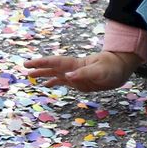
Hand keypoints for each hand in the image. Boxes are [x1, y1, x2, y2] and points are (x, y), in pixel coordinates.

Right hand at [25, 50, 140, 92]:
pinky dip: (55, 82)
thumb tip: (67, 77)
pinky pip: (64, 81)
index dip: (42, 63)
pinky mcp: (81, 82)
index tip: (29, 64)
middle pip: (53, 68)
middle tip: (25, 68)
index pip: (56, 63)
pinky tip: (49, 84)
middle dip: (39, 68)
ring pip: (56, 74)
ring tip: (31, 77)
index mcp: (76, 65)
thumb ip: (84, 74)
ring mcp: (76, 75)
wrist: (121, 66)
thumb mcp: (100, 71)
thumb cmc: (113, 67)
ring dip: (45, 75)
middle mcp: (74, 69)